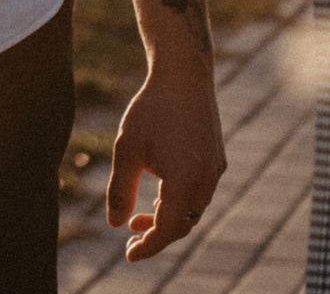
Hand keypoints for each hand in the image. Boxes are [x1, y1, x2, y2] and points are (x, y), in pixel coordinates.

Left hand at [113, 0, 226, 260]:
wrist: (183, 74)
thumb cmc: (150, 109)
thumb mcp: (127, 148)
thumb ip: (121, 188)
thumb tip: (113, 223)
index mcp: (185, 181)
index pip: (168, 229)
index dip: (149, 246)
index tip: (129, 254)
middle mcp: (207, 179)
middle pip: (183, 224)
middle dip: (157, 236)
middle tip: (130, 238)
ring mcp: (215, 169)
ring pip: (193, 209)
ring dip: (168, 218)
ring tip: (138, 218)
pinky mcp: (216, 158)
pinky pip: (199, 193)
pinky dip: (179, 202)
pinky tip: (158, 194)